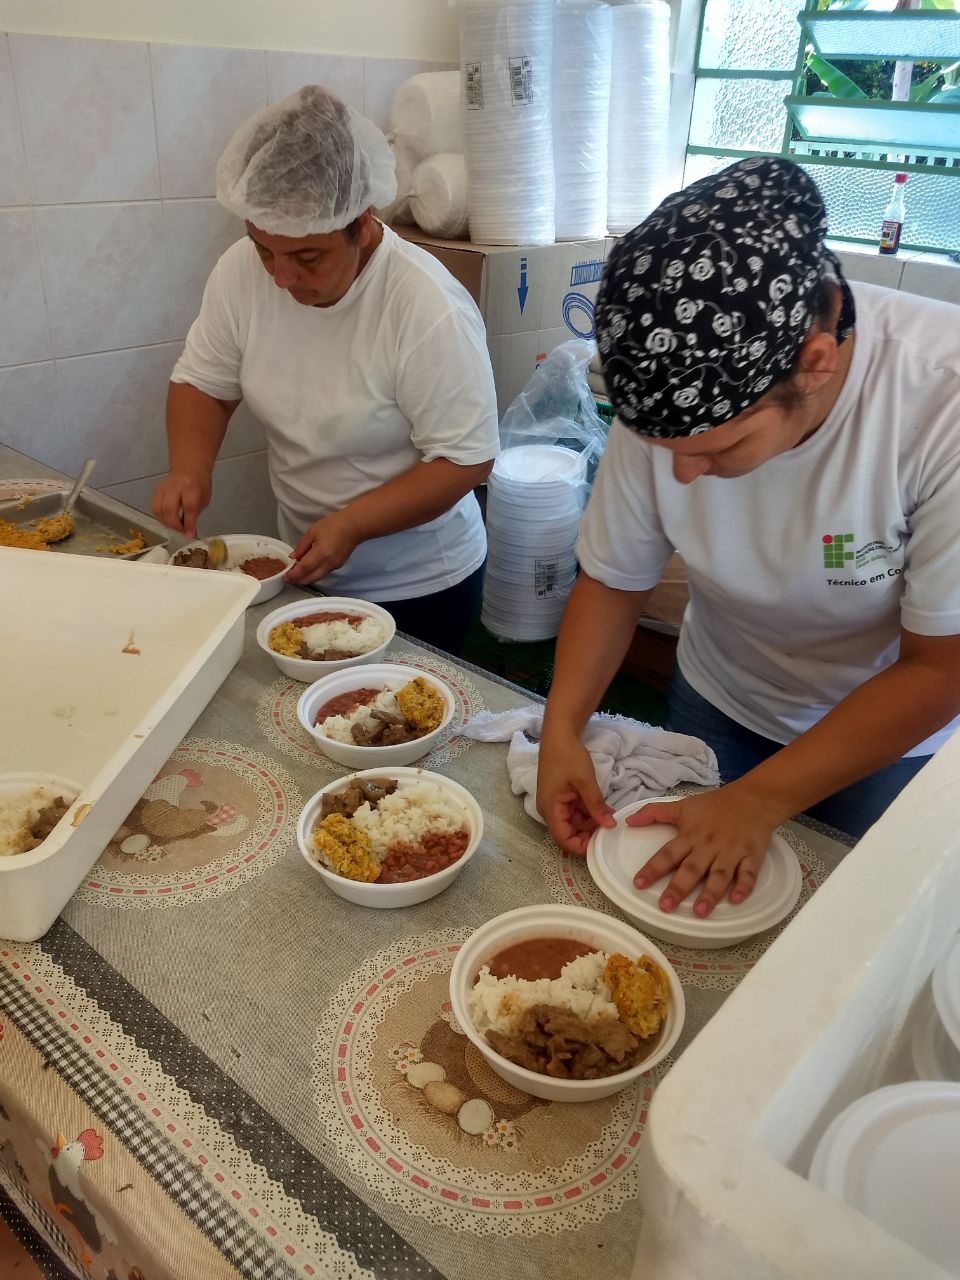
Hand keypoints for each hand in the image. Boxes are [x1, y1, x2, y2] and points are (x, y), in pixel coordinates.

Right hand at [151, 470, 211, 536]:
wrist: (189, 469)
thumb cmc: (199, 485)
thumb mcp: (204, 499)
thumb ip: (195, 513)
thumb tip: (188, 530)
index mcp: (191, 487)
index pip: (188, 507)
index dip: (188, 523)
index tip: (190, 534)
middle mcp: (175, 486)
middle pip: (169, 509)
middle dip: (174, 525)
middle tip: (181, 531)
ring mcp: (163, 488)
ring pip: (158, 509)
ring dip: (166, 522)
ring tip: (175, 527)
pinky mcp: (156, 491)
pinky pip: (154, 507)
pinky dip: (160, 517)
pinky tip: (168, 520)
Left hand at [285, 511, 358, 585]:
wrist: (354, 526)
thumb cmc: (333, 525)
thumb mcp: (312, 532)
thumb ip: (301, 546)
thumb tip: (293, 557)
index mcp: (320, 554)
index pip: (303, 569)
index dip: (293, 575)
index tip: (285, 576)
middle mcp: (327, 564)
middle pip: (310, 578)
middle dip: (298, 581)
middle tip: (289, 578)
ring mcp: (334, 566)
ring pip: (317, 578)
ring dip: (306, 578)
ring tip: (297, 574)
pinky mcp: (338, 566)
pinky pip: (323, 573)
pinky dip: (314, 574)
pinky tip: (310, 568)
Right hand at [537, 728, 614, 855]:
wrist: (559, 735)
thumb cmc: (568, 756)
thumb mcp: (585, 781)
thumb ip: (596, 806)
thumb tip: (609, 826)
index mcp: (550, 809)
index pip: (563, 840)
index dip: (581, 847)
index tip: (601, 845)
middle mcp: (550, 810)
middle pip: (569, 833)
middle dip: (589, 834)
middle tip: (610, 830)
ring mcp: (556, 803)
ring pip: (575, 823)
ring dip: (591, 823)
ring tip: (610, 817)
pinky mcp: (563, 797)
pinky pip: (576, 812)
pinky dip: (589, 813)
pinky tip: (604, 810)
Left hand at [628, 786, 777, 915]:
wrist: (753, 798)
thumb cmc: (715, 805)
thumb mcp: (682, 806)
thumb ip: (654, 813)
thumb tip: (629, 820)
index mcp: (690, 835)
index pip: (667, 854)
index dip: (652, 869)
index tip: (638, 883)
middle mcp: (709, 846)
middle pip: (692, 869)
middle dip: (678, 888)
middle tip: (666, 906)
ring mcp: (731, 852)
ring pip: (719, 875)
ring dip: (710, 893)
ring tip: (699, 912)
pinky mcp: (751, 856)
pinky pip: (748, 873)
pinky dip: (744, 887)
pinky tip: (736, 900)